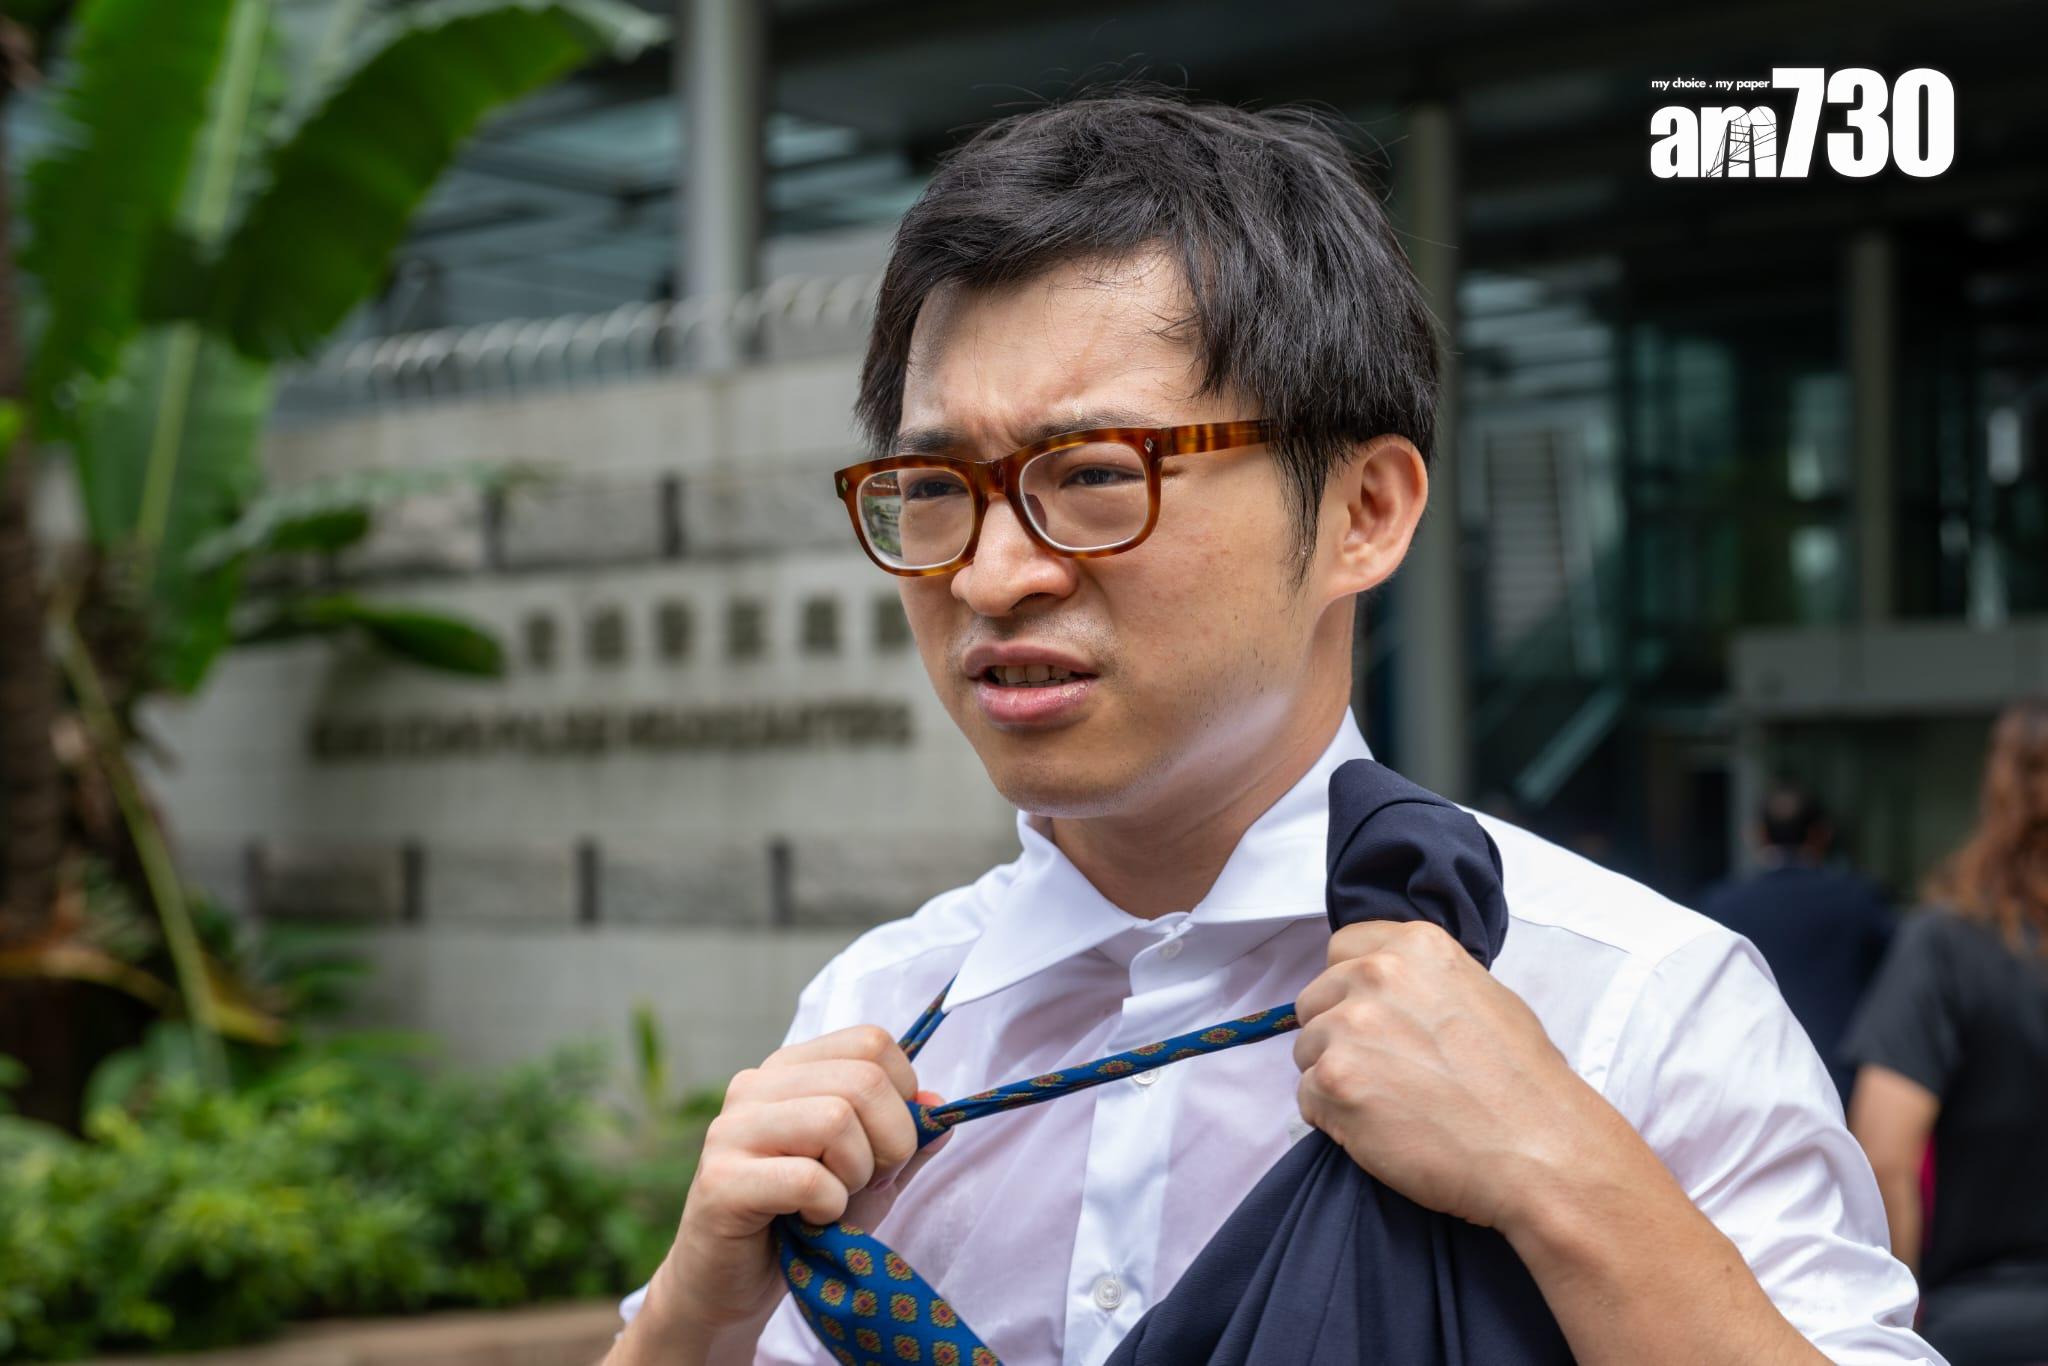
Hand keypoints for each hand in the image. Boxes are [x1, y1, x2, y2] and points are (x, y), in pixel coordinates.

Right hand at [648, 1025, 954, 1335]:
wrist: (731, 1287)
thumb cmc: (802, 1222)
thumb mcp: (868, 1176)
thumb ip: (906, 1140)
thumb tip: (940, 1107)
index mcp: (790, 1069)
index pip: (871, 1042)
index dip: (902, 1096)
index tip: (886, 1144)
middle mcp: (755, 1085)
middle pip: (863, 1080)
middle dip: (890, 1143)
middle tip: (865, 1183)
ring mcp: (731, 1129)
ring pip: (835, 1120)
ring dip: (856, 1175)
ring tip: (834, 1201)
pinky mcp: (721, 1181)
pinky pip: (807, 1179)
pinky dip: (828, 1207)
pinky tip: (810, 1221)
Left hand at [1292, 920, 1626, 1233]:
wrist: (1539, 1152)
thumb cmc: (1523, 1083)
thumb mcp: (1484, 997)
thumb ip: (1426, 983)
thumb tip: (1392, 992)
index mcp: (1415, 946)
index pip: (1343, 949)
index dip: (1352, 987)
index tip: (1372, 1016)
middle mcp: (1376, 975)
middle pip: (1316, 1000)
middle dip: (1339, 1034)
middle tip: (1385, 1071)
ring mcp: (1349, 1027)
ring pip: (1308, 1051)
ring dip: (1336, 1078)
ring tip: (1392, 1105)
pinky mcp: (1333, 1081)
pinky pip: (1307, 1098)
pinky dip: (1334, 1118)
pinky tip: (1382, 1129)